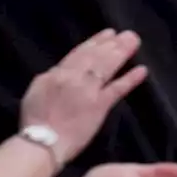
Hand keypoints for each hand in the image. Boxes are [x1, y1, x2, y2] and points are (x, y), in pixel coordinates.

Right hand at [19, 29, 146, 164]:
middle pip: (96, 56)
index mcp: (57, 74)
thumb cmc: (35, 121)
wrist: (42, 143)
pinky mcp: (99, 106)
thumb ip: (50, 77)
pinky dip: (130, 79)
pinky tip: (142, 70)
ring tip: (134, 42)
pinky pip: (117, 89)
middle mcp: (74, 78)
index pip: (80, 53)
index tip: (108, 33)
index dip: (96, 42)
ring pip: (107, 67)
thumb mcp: (35, 92)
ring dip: (122, 52)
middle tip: (129, 34)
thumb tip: (60, 69)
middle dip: (113, 43)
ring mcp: (88, 91)